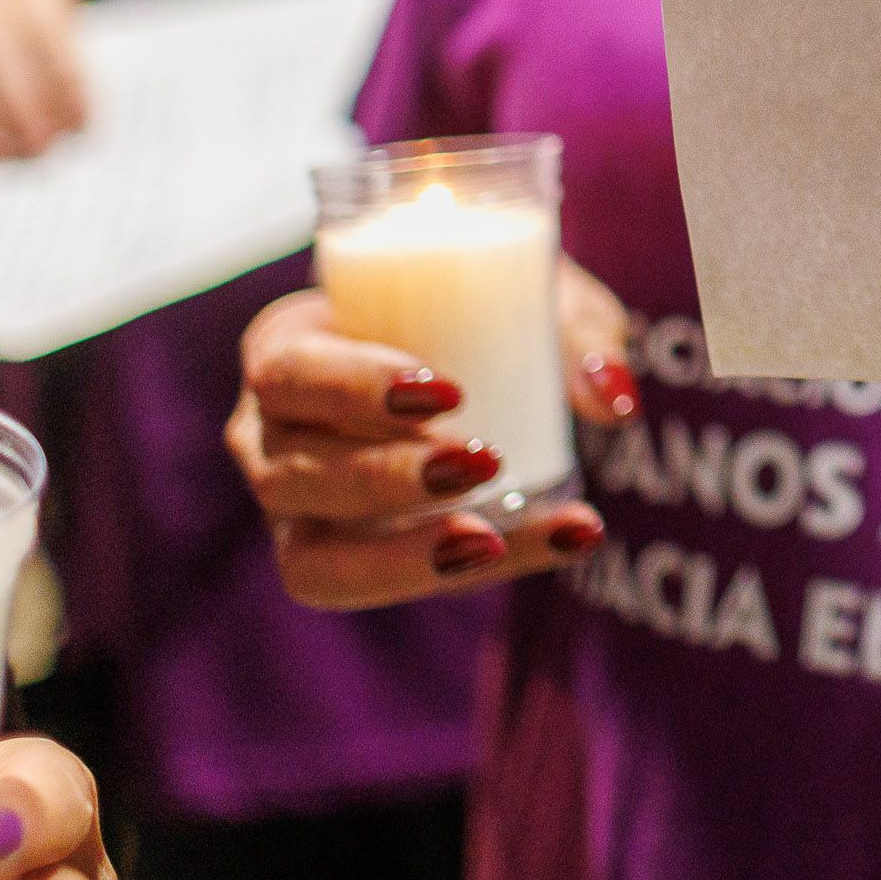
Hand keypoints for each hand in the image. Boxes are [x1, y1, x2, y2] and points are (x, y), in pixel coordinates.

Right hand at [227, 258, 633, 609]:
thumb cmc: (486, 304)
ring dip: (405, 551)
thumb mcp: (535, 295)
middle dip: (385, 478)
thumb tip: (613, 399)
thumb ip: (579, 334)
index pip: (287, 373)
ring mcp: (296, 512)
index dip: (354, 388)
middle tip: (483, 462)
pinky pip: (384, 583)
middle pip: (294, 474)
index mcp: (285, 347)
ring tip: (496, 538)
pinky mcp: (343, 558)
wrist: (485, 345)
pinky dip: (465, 572)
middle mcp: (267, 434)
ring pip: (315, 558)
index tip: (449, 392)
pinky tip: (554, 544)